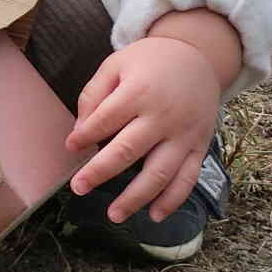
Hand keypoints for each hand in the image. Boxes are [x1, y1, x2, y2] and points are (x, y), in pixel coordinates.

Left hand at [65, 37, 219, 223]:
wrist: (199, 56)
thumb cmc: (150, 61)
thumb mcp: (117, 64)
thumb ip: (94, 95)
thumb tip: (79, 133)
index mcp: (139, 91)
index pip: (105, 120)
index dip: (84, 136)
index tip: (71, 147)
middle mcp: (163, 116)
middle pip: (127, 150)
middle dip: (99, 172)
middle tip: (78, 188)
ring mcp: (184, 134)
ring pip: (159, 173)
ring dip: (135, 198)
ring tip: (114, 215)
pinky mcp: (199, 146)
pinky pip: (187, 178)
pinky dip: (172, 200)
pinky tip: (154, 215)